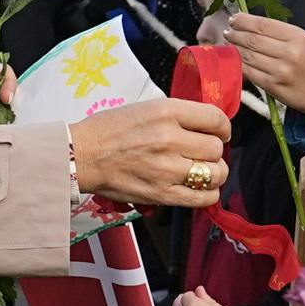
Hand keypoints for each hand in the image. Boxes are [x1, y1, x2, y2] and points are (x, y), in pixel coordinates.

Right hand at [71, 94, 232, 206]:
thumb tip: (207, 126)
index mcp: (166, 112)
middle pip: (216, 149)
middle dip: (214, 152)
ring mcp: (167, 169)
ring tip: (201, 172)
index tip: (219, 133)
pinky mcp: (162, 194)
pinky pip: (203, 198)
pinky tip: (198, 188)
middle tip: (202, 154)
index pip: (216, 119)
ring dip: (213, 174)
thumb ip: (178, 116)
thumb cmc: (109, 130)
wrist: (81, 155)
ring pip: (215, 174)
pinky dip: (208, 194)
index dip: (223, 128)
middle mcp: (170, 139)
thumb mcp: (146, 108)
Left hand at [226, 10, 304, 121]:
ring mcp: (280, 71)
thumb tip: (250, 25)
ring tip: (230, 45)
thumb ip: (280, 33)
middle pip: (252, 39)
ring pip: (247, 56)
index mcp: (297, 36)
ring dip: (234, 49)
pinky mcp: (273, 87)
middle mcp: (289, 52)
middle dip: (235, 35)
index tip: (234, 19)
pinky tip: (235, 60)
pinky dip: (239, 65)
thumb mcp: (304, 41)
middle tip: (228, 33)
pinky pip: (249, 73)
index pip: (262, 24)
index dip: (243, 21)